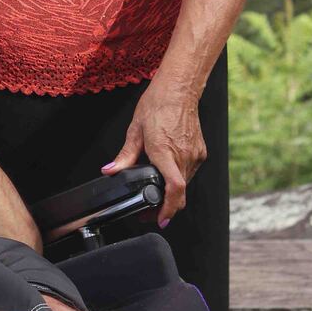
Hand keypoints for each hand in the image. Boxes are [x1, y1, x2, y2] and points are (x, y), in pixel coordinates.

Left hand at [101, 87, 206, 226]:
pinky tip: (167, 170)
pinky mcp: (200, 152)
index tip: (161, 219)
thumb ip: (125, 156)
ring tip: (156, 188)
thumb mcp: (135, 131)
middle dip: (165, 206)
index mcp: (164, 151)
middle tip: (150, 210)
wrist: (178, 91)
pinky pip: (190, 172)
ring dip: (172, 191)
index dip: (168, 208)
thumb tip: (111, 170)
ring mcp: (194, 155)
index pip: (174, 188)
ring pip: (185, 184)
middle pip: (179, 193)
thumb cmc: (157, 106)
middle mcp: (183, 155)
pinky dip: (179, 176)